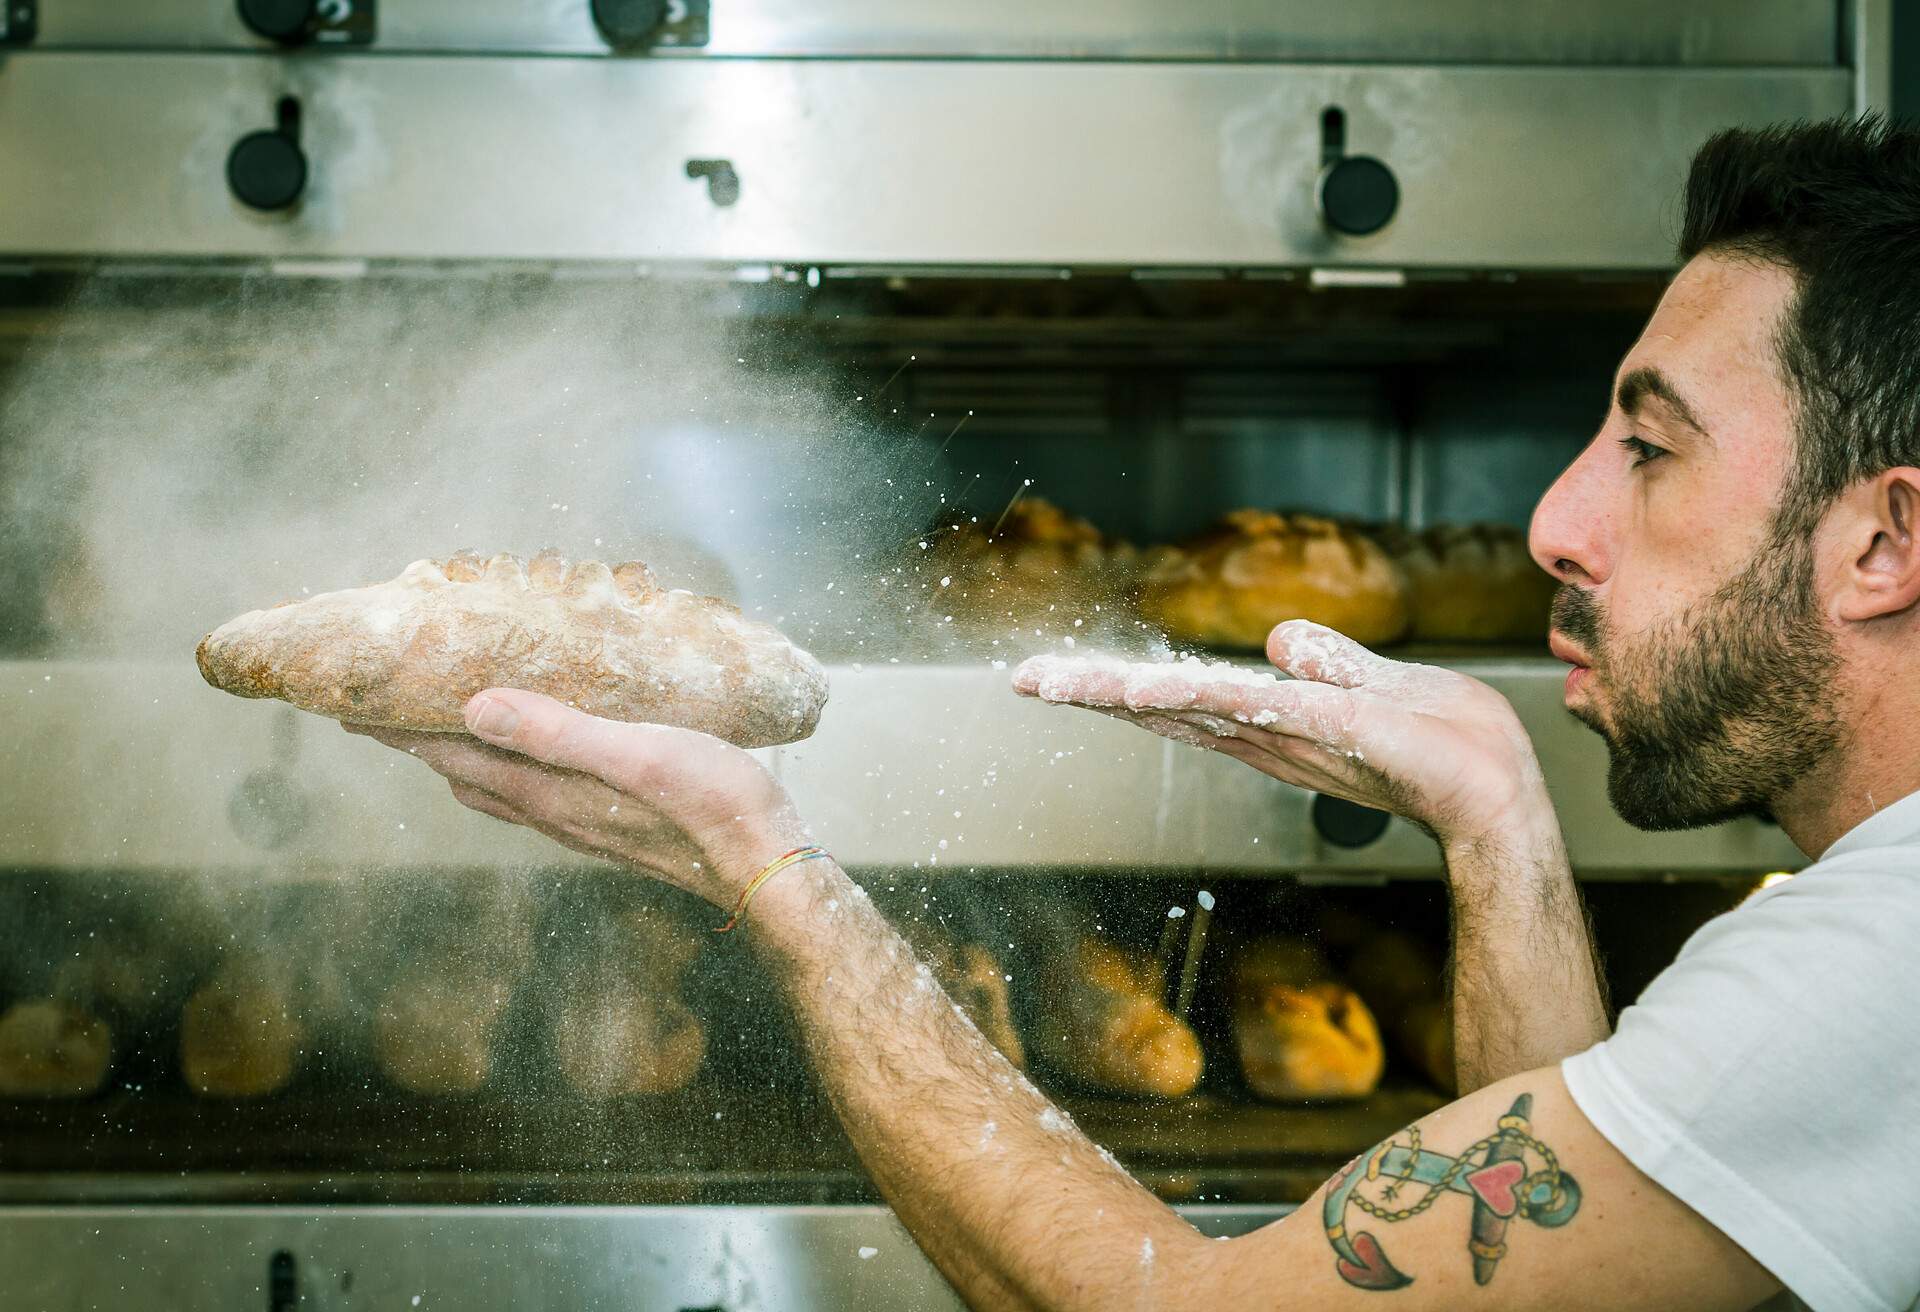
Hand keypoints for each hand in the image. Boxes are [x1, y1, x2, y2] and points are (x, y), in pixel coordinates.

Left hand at [347, 689, 809, 907]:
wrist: (767, 865)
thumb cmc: (713, 804)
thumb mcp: (639, 754)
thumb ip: (559, 731)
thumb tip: (474, 707)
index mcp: (549, 792)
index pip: (452, 756)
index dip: (401, 729)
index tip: (352, 702)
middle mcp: (553, 813)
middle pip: (463, 774)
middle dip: (417, 741)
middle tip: (379, 706)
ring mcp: (580, 824)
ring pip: (497, 789)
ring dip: (460, 757)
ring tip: (439, 725)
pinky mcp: (609, 825)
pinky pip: (535, 794)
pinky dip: (508, 768)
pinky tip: (529, 754)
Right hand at [1012, 620, 1552, 848]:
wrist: (1502, 791)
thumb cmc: (1448, 741)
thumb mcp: (1376, 683)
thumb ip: (1329, 660)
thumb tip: (1279, 638)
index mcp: (1271, 721)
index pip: (1181, 699)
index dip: (1118, 688)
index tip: (1055, 677)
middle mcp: (1267, 734)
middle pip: (1165, 708)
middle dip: (1093, 692)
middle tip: (1026, 680)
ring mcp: (1290, 735)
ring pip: (1191, 708)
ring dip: (1123, 696)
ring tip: (1061, 684)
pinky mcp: (1328, 729)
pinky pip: (1251, 709)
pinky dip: (1196, 703)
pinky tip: (1150, 695)